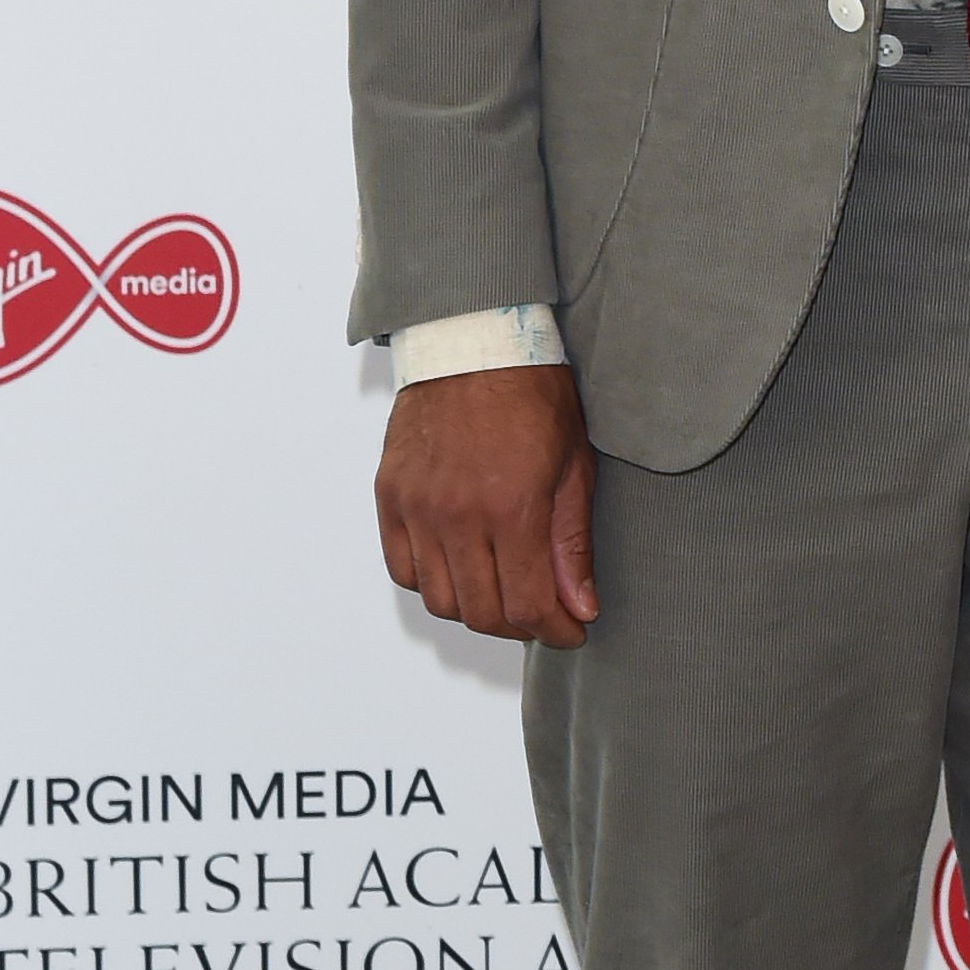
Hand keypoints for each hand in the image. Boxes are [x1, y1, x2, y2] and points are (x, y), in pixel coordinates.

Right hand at [375, 365, 598, 648]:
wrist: (474, 339)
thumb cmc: (532, 391)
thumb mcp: (572, 461)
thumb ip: (573, 541)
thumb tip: (580, 606)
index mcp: (511, 505)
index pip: (529, 605)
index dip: (555, 630)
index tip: (572, 630)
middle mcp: (457, 514)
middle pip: (483, 612)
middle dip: (521, 627)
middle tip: (544, 614)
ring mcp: (417, 507)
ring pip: (441, 600)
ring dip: (477, 609)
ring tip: (506, 591)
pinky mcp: (390, 496)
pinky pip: (405, 569)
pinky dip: (433, 582)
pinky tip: (463, 567)